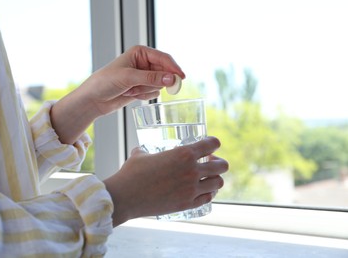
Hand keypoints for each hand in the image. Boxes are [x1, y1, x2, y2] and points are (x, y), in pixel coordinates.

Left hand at [79, 45, 185, 115]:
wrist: (93, 99)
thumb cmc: (105, 82)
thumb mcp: (128, 78)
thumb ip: (151, 78)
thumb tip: (171, 79)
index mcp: (140, 52)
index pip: (163, 58)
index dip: (173, 68)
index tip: (181, 78)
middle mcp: (144, 63)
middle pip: (164, 72)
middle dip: (158, 81)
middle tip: (153, 88)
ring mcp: (143, 76)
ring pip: (159, 84)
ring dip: (147, 89)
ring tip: (131, 90)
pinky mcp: (142, 88)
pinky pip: (154, 93)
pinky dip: (145, 96)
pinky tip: (131, 95)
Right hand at [103, 136, 228, 226]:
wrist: (125, 197)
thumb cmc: (131, 173)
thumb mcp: (141, 154)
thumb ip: (147, 150)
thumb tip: (143, 150)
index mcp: (183, 153)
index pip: (212, 144)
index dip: (213, 143)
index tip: (210, 146)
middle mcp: (192, 171)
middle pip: (222, 166)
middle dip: (218, 163)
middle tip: (209, 163)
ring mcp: (191, 189)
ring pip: (219, 183)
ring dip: (214, 179)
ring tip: (206, 178)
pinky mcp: (187, 204)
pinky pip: (207, 198)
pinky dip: (207, 193)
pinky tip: (200, 191)